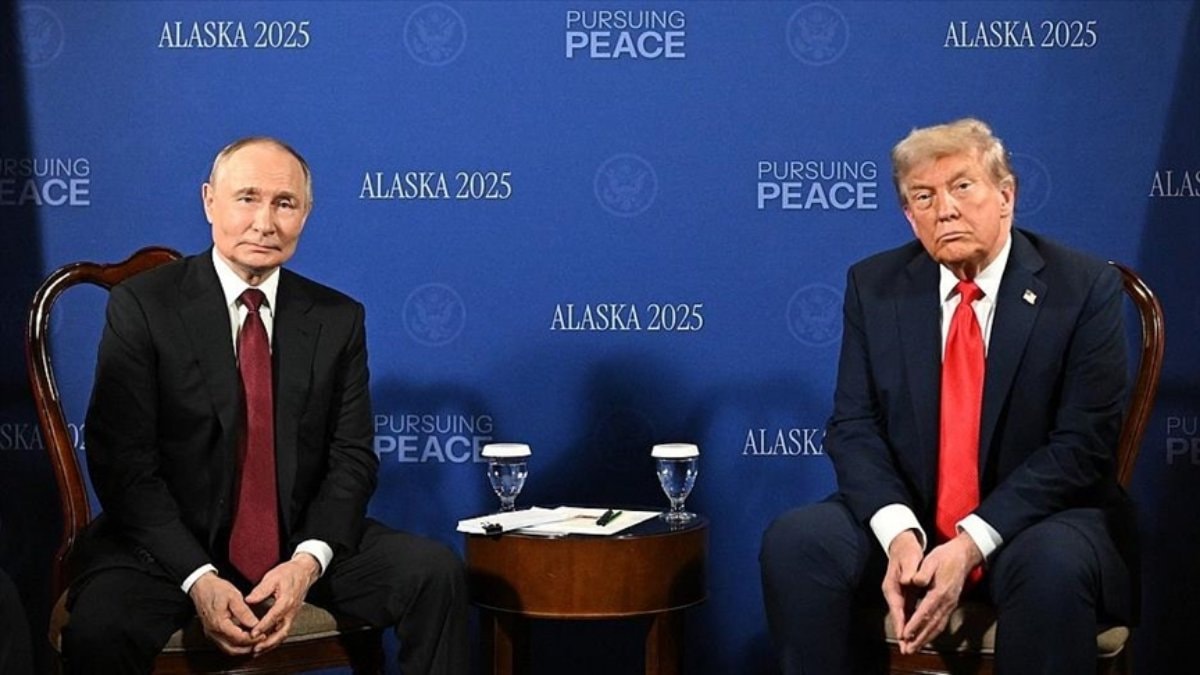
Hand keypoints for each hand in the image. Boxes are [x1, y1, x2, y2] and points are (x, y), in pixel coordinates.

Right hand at [189, 573, 261, 654]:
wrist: (201, 586)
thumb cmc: (215, 589)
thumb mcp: (233, 596)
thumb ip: (244, 612)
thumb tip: (255, 623)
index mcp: (219, 623)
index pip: (238, 638)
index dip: (253, 639)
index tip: (263, 635)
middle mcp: (213, 632)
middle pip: (233, 648)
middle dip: (248, 647)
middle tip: (261, 641)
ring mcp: (211, 633)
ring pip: (228, 649)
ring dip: (242, 648)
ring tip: (255, 642)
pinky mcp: (212, 632)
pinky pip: (224, 644)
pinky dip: (236, 645)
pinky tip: (245, 639)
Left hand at [243, 554, 321, 654]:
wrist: (304, 572)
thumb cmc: (289, 573)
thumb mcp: (273, 577)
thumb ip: (261, 590)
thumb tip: (249, 600)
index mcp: (286, 600)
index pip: (274, 617)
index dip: (263, 626)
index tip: (253, 634)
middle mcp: (290, 611)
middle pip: (281, 632)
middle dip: (268, 642)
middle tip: (255, 649)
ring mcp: (292, 615)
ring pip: (283, 634)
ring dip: (271, 644)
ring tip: (258, 651)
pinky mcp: (290, 617)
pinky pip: (283, 631)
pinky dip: (274, 640)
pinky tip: (265, 644)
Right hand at [882, 529, 924, 649]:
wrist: (902, 544)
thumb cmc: (907, 551)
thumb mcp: (909, 558)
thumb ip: (910, 570)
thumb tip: (909, 580)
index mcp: (892, 586)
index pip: (897, 608)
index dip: (901, 623)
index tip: (903, 636)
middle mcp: (892, 592)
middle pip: (898, 616)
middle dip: (902, 634)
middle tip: (906, 650)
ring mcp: (897, 594)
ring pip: (902, 616)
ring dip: (906, 632)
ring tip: (910, 647)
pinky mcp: (903, 594)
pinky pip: (907, 612)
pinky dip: (910, 623)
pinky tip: (915, 632)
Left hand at [897, 533, 983, 653]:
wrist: (964, 556)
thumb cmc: (945, 557)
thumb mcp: (931, 560)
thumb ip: (922, 572)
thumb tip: (913, 581)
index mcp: (939, 592)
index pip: (925, 612)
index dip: (914, 624)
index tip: (905, 634)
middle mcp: (946, 602)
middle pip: (931, 625)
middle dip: (919, 638)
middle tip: (908, 650)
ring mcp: (950, 605)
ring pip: (937, 626)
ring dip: (925, 639)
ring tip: (914, 648)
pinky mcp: (951, 605)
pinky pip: (941, 623)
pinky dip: (933, 633)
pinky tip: (926, 638)